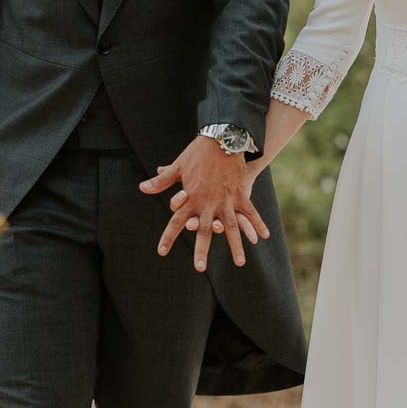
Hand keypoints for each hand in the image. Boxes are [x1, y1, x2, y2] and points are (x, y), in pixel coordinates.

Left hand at [140, 136, 268, 269]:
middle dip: (201, 250)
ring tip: (240, 263)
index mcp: (190, 198)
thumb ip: (162, 181)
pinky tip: (265, 236)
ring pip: (231, 227)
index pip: (175, 221)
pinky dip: (258, 224)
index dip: (168, 237)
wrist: (220, 139)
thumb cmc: (197, 153)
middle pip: (204, 231)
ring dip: (235, 246)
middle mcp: (207, 203)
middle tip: (199, 268)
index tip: (161, 252)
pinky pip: (250, 212)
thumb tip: (142, 189)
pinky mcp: (240, 195)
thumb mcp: (177, 167)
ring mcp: (226, 201)